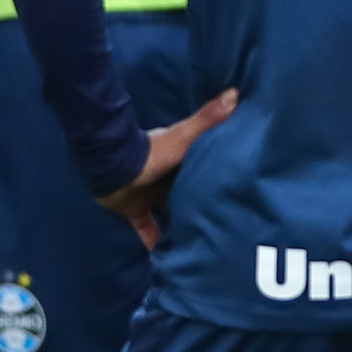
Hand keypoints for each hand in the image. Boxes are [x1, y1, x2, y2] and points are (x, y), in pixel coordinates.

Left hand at [97, 87, 239, 248]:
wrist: (111, 168)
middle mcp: (168, 179)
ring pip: (172, 213)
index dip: (220, 176)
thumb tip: (235, 92)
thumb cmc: (150, 152)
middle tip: (227, 223)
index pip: (205, 168)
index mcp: (182, 160)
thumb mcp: (184, 137)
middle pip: (190, 192)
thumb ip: (207, 119)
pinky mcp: (136, 210)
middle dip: (203, 204)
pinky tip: (165, 260)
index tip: (239, 187)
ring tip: (204, 244)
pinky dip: (154, 242)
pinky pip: (148, 230)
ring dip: (183, 225)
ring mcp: (152, 195)